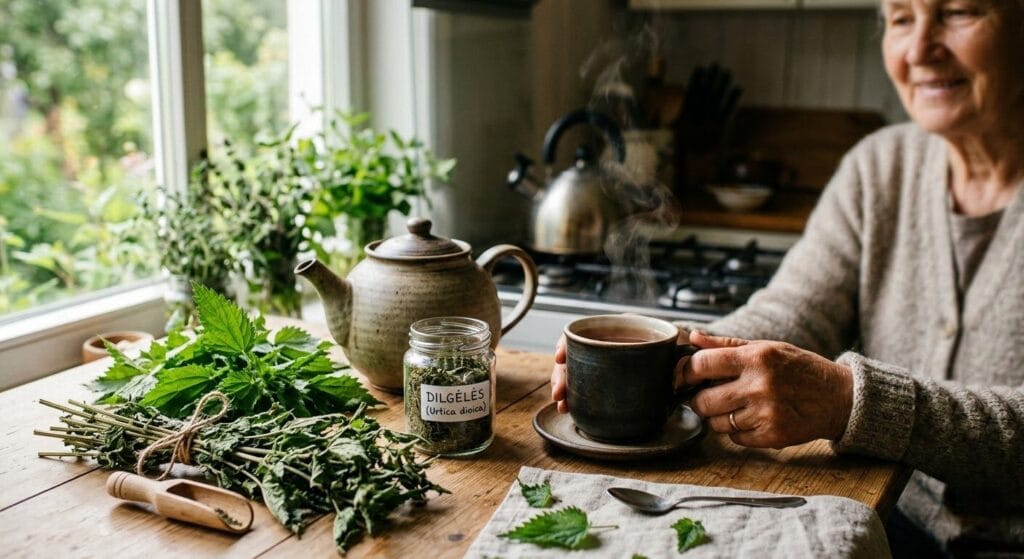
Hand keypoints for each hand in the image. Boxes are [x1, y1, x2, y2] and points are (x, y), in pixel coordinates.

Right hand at [551, 327, 692, 413]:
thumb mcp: (678, 346)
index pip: (586, 330)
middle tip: (559, 393)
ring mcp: (604, 361)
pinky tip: (570, 408)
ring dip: (565, 388)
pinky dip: (575, 396)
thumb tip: (683, 357)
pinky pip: (585, 385)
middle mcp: (608, 343)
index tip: (560, 357)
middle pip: (575, 354)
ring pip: (576, 371)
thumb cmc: (680, 350)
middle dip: (562, 374)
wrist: (685, 362)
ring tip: (562, 405)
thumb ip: (679, 351)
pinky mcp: (605, 379)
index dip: (568, 342)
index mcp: (620, 328)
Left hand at [682, 331, 852, 448]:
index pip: (702, 365)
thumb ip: (726, 344)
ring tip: (733, 406)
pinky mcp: (772, 437)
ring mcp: (765, 414)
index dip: (686, 372)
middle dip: (698, 399)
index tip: (685, 376)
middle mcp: (759, 386)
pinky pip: (735, 438)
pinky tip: (751, 418)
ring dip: (717, 417)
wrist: (839, 397)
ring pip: (715, 423)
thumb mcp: (767, 348)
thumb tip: (692, 338)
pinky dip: (736, 430)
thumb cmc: (800, 369)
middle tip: (706, 395)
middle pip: (703, 400)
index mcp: (756, 358)